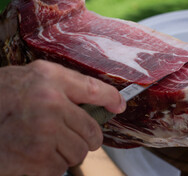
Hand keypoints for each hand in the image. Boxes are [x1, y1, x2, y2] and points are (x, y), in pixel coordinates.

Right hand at [0, 60, 125, 175]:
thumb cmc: (0, 97)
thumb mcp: (31, 79)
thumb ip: (63, 86)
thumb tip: (99, 101)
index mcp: (50, 79)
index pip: (95, 89)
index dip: (111, 99)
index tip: (119, 105)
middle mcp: (50, 103)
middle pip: (92, 131)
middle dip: (87, 138)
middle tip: (72, 136)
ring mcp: (43, 133)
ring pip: (78, 153)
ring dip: (66, 153)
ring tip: (44, 144)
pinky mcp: (34, 159)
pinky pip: (59, 168)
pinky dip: (49, 167)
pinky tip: (31, 155)